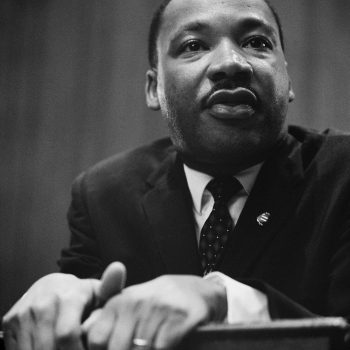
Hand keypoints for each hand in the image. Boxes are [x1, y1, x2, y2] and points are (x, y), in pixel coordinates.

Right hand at [2, 262, 125, 349]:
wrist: (49, 286)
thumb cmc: (80, 294)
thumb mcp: (97, 291)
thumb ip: (110, 288)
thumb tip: (119, 268)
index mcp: (68, 295)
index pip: (67, 334)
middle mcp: (43, 302)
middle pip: (49, 346)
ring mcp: (24, 312)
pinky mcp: (10, 321)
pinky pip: (18, 349)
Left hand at [83, 275, 226, 349]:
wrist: (191, 291)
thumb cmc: (154, 304)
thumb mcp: (128, 306)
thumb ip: (106, 323)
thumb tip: (85, 338)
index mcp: (119, 302)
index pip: (97, 339)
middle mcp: (136, 304)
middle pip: (117, 348)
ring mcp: (157, 310)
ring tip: (147, 347)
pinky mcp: (179, 319)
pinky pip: (161, 348)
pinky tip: (163, 347)